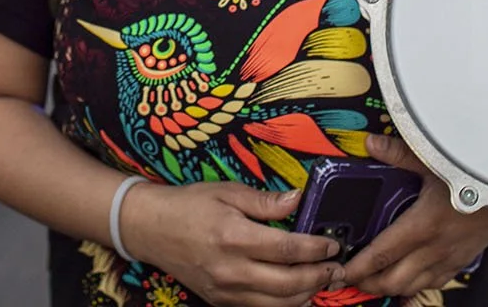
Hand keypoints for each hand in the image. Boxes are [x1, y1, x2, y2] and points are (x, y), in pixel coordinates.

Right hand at [121, 180, 345, 306]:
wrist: (151, 228)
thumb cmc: (189, 205)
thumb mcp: (227, 192)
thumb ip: (265, 201)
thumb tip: (298, 200)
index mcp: (234, 237)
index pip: (287, 249)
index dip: (316, 249)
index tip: (332, 244)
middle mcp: (231, 270)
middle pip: (288, 284)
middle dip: (318, 277)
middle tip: (336, 267)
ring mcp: (225, 291)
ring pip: (278, 304)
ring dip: (306, 294)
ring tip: (322, 280)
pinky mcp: (220, 301)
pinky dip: (284, 303)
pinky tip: (297, 292)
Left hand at [340, 135, 487, 297]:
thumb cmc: (478, 174)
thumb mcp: (435, 160)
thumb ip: (399, 153)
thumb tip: (372, 144)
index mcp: (423, 225)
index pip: (382, 254)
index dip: (358, 267)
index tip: (341, 271)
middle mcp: (435, 248)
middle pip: (393, 280)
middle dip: (368, 284)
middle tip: (349, 279)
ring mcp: (450, 257)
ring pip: (413, 286)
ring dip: (390, 288)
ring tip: (371, 283)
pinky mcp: (462, 259)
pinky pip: (435, 282)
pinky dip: (416, 287)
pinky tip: (407, 284)